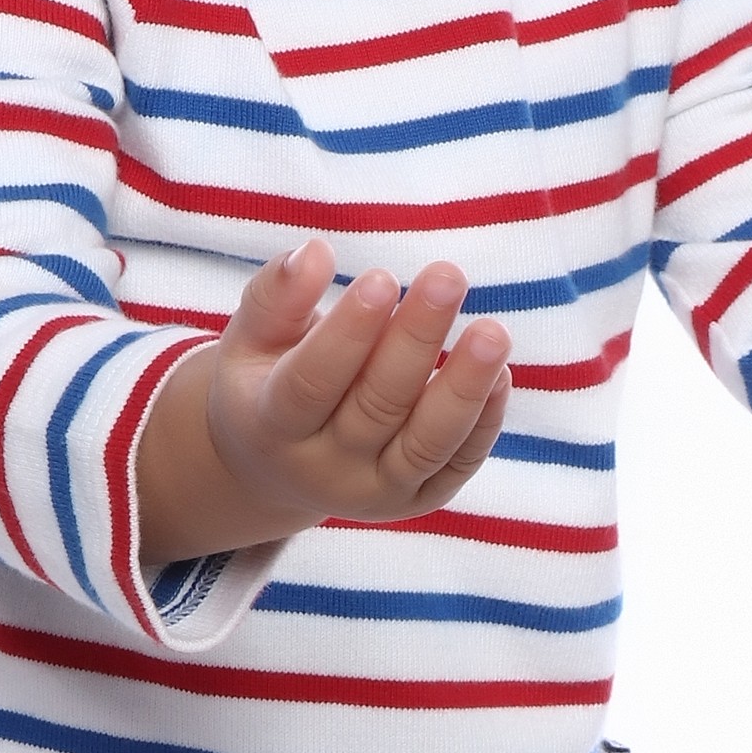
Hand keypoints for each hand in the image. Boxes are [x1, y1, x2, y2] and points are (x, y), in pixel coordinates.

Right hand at [135, 239, 512, 571]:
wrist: (277, 467)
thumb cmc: (266, 380)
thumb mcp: (251, 337)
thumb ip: (278, 297)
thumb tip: (315, 252)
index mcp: (272, 427)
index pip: (311, 382)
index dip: (348, 333)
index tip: (383, 277)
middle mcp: (323, 469)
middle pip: (376, 407)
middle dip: (415, 340)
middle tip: (447, 276)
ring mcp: (373, 493)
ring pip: (425, 444)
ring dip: (464, 388)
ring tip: (493, 332)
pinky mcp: (416, 501)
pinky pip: (457, 464)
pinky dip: (484, 422)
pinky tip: (500, 374)